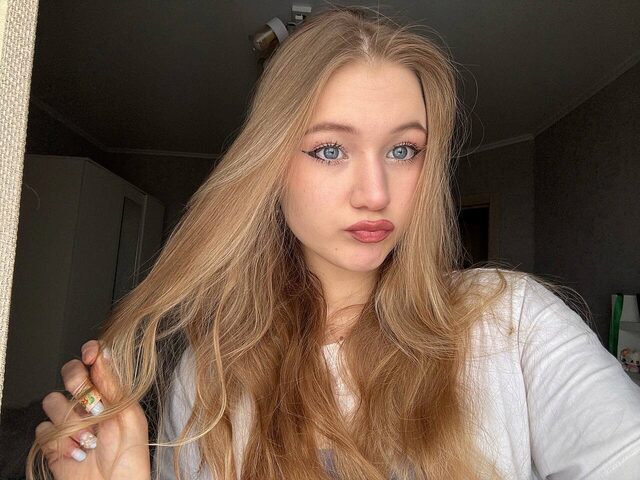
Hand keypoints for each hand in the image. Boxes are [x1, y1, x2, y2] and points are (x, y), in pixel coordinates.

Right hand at [36, 340, 150, 478]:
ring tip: (91, 439)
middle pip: (69, 374)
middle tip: (92, 402)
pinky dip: (60, 442)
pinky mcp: (53, 443)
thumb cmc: (130, 457)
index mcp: (110, 393)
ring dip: (72, 422)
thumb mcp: (130, 417)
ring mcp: (69, 422)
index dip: (89, 353)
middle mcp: (87, 404)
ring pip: (53, 402)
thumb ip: (114, 385)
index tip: (91, 354)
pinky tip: (78, 452)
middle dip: (77, 384)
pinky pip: (44, 431)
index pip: (94, 362)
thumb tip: (105, 353)